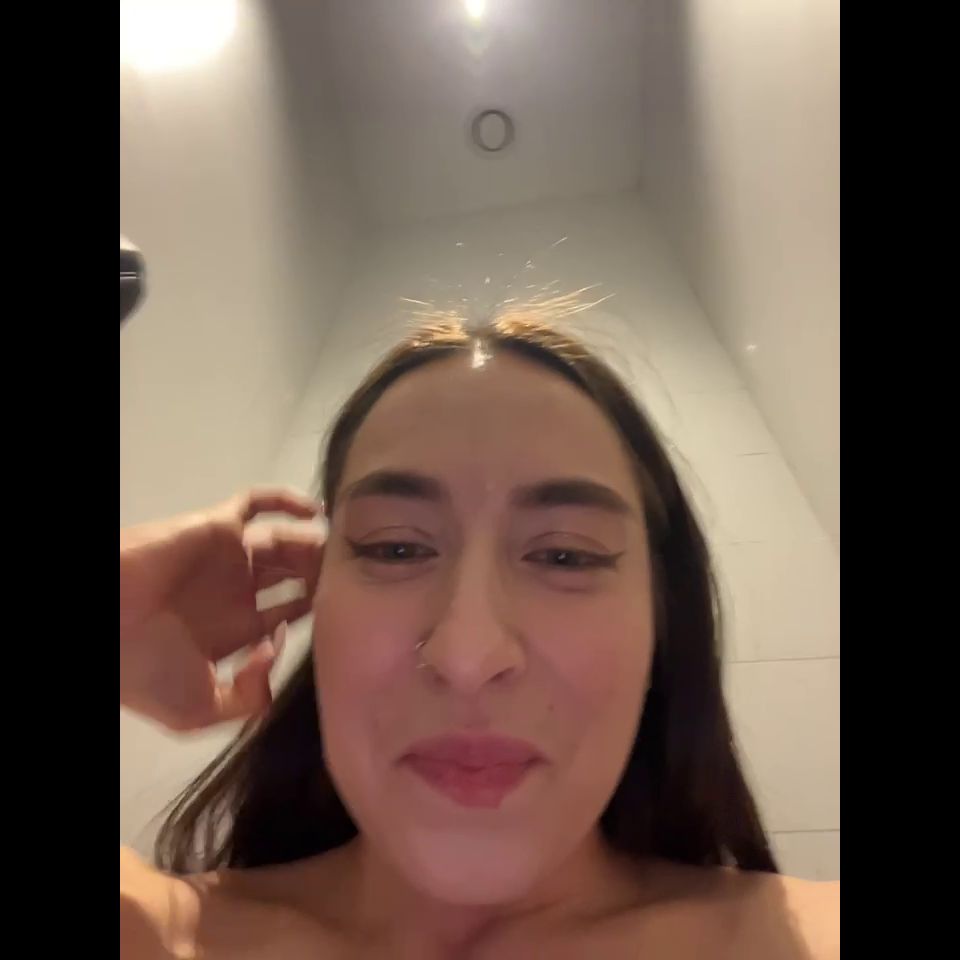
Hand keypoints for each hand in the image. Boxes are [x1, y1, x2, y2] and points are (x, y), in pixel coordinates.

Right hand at [119, 488, 322, 730]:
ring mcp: (228, 557)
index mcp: (235, 630)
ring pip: (285, 542)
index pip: (291, 614)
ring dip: (313, 543)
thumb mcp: (197, 711)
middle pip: (294, 575)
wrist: (102, 625)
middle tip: (354, 572)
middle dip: (322, 574)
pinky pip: (257, 503)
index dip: (318, 612)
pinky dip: (287, 500)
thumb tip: (278, 651)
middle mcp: (236, 591)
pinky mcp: (218, 526)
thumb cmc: (143, 669)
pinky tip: (317, 511)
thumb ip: (247, 700)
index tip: (343, 614)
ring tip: (340, 546)